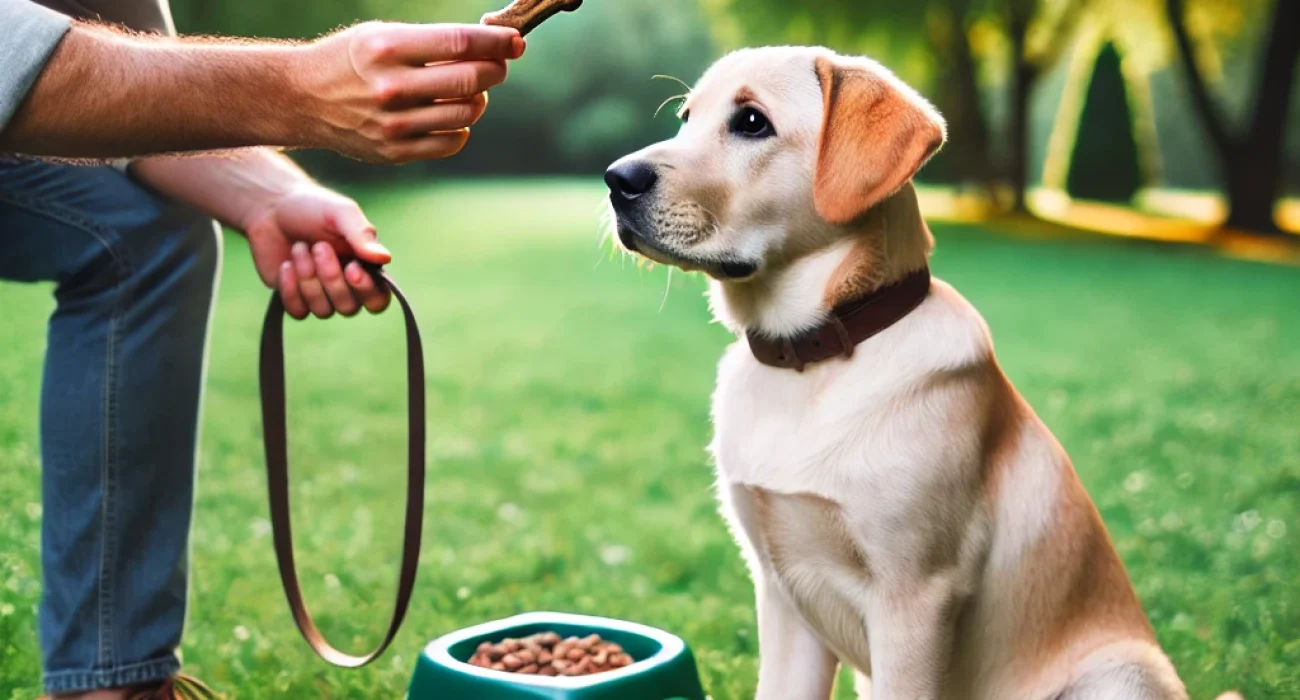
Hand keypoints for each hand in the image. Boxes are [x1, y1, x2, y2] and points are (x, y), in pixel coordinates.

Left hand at [244, 184, 392, 318]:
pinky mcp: (294, 299)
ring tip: (299, 248)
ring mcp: (319, 295)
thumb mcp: (341, 212)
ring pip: (322, 310)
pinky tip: (286, 265)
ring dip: (308, 278)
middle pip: (349, 308)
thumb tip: (385, 258)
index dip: (367, 290)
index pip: (378, 299)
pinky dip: (291, 289)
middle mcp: (345, 286)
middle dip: (331, 278)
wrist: (269, 207)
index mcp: (364, 267)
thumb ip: (362, 235)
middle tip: (318, 246)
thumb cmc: (312, 207)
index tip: (351, 267)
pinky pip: (298, 311)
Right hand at [296, 22, 523, 162]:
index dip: (496, 43)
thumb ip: (433, 41)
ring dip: (480, 99)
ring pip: (466, 113)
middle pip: (470, 80)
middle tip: (497, 64)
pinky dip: (462, 127)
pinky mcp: (395, 152)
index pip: (459, 44)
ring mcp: (393, 125)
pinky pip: (452, 141)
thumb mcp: (383, 35)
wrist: (303, 99)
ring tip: (470, 89)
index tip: (515, 41)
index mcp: (387, 49)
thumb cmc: (352, 59)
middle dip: (494, 70)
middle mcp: (390, 88)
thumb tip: (494, 45)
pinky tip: (451, 114)